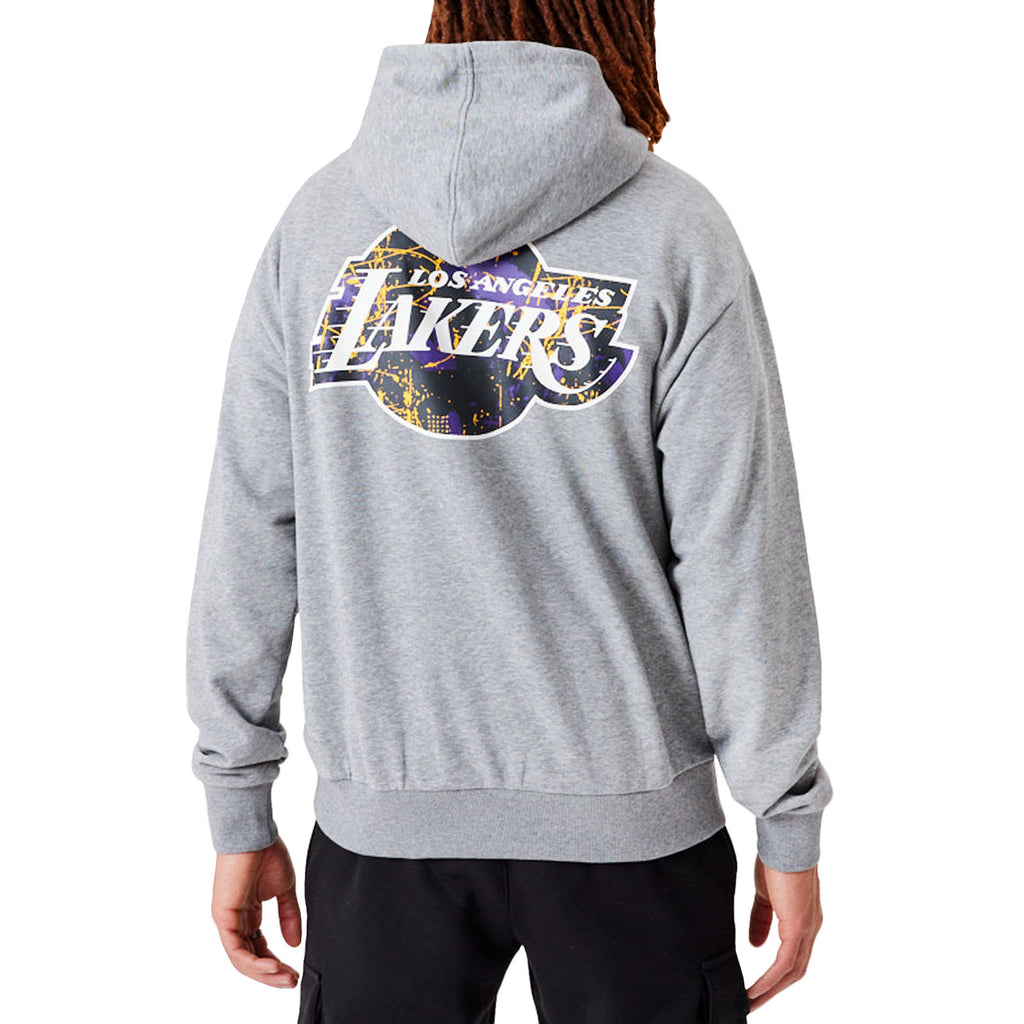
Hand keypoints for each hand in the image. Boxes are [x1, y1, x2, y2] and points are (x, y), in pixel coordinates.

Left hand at [211, 836, 302, 987]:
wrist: (255, 834)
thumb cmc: (267, 853)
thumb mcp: (285, 889)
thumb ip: (289, 915)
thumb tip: (295, 944)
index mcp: (249, 914)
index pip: (259, 948)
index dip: (276, 963)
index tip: (294, 971)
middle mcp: (235, 921)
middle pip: (251, 959)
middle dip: (271, 974)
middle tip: (291, 981)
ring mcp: (227, 921)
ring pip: (242, 959)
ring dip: (264, 973)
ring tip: (285, 978)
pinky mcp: (223, 917)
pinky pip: (236, 949)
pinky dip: (254, 962)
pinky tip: (271, 966)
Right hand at [745, 856, 822, 1010]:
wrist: (784, 842)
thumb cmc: (776, 860)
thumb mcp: (765, 895)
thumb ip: (762, 919)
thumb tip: (756, 945)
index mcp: (804, 920)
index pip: (793, 957)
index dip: (777, 975)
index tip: (759, 988)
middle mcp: (810, 928)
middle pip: (795, 971)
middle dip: (774, 991)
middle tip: (753, 1004)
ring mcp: (806, 929)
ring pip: (792, 972)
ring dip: (771, 991)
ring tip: (750, 1003)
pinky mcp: (798, 927)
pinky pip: (784, 963)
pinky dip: (770, 979)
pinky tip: (754, 988)